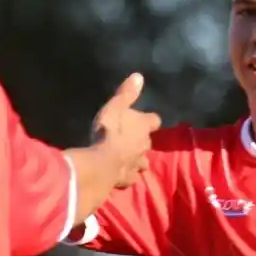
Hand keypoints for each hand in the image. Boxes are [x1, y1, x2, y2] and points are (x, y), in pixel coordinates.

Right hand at [92, 73, 161, 187]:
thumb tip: (139, 76)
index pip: (154, 120)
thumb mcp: (115, 107)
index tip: (144, 120)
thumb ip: (126, 94)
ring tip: (128, 159)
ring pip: (142, 162)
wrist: (101, 164)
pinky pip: (131, 177)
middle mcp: (145, 146)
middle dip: (141, 141)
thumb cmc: (108, 131)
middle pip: (148, 142)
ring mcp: (137, 164)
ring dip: (137, 160)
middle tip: (131, 139)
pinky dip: (127, 175)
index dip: (149, 120)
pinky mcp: (127, 179)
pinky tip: (121, 176)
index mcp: (143, 127)